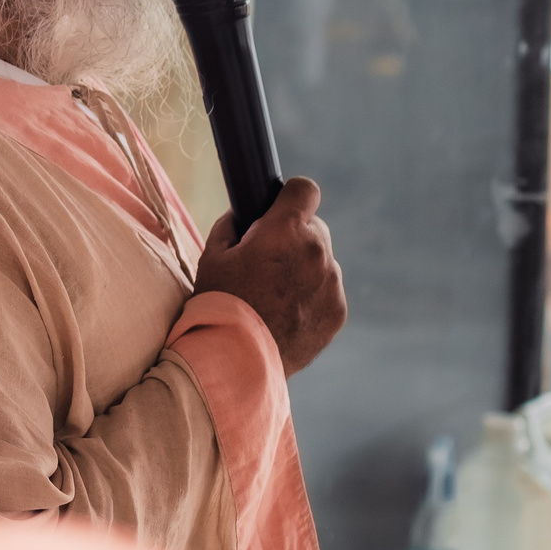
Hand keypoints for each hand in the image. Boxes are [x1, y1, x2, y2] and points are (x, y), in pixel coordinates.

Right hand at [192, 176, 346, 376]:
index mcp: (286, 231)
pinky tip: (286, 314)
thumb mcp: (212, 256)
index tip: (279, 209)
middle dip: (294, 237)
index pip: (305, 190)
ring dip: (304, 268)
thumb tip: (244, 215)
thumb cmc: (220, 303)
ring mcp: (331, 284)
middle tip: (266, 261)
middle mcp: (317, 252)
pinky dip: (311, 296)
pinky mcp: (338, 311)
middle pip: (314, 227)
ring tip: (273, 295)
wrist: (238, 359)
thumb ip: (232, 225)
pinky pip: (327, 291)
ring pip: (322, 261)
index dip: (291, 197)